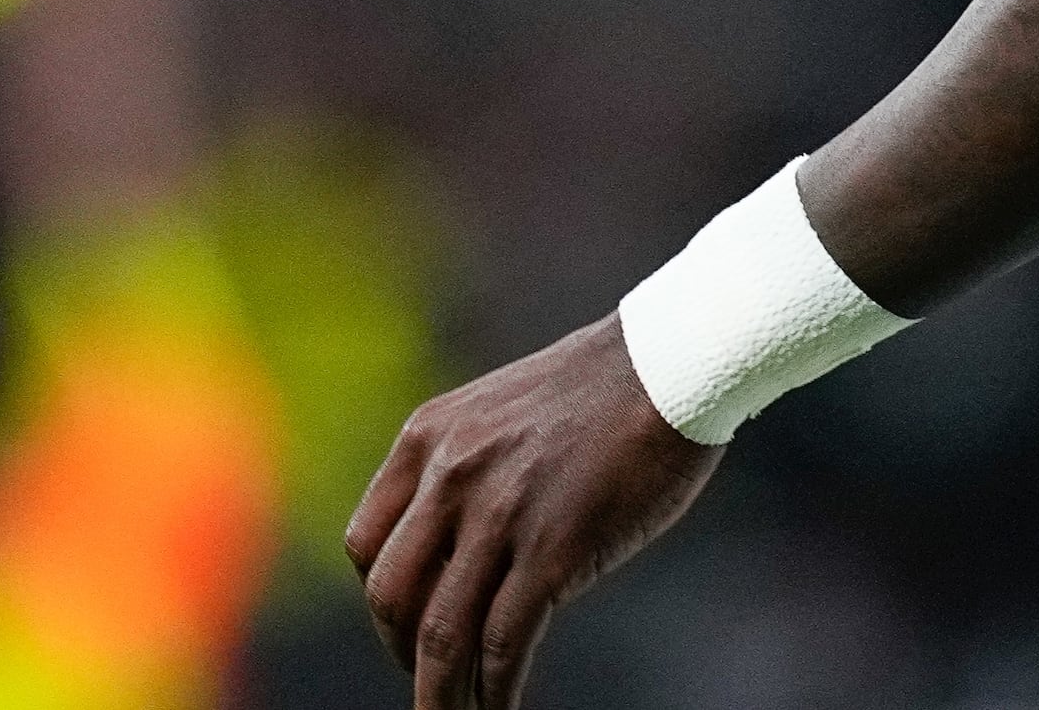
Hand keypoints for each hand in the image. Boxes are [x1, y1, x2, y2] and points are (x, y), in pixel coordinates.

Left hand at [347, 317, 715, 708]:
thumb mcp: (499, 410)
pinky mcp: (553, 551)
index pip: (366, 543)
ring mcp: (498, 516)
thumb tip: (457, 542)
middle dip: (402, 652)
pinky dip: (495, 692)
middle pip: (390, 596)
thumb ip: (466, 465)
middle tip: (427, 679)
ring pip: (441, 634)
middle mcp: (449, 476)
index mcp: (427, 437)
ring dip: (440, 694)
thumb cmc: (601, 388)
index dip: (381, 600)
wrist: (672, 362)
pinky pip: (504, 644)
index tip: (405, 626)